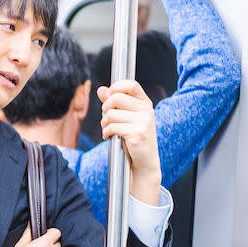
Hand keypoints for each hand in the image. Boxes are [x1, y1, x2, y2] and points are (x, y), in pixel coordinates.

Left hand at [98, 80, 161, 204]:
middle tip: (106, 117)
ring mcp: (143, 122)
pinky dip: (106, 132)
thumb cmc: (134, 137)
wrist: (144, 162)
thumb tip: (101, 89)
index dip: (116, 87)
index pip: (131, 84)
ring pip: (111, 114)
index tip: (109, 95)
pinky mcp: (137, 134)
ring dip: (104, 123)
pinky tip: (109, 137)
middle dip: (105, 108)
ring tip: (109, 129)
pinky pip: (112, 127)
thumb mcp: (126, 117)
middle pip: (116, 98)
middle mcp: (146, 110)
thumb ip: (114, 102)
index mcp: (145, 103)